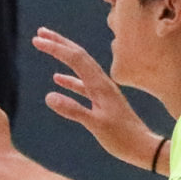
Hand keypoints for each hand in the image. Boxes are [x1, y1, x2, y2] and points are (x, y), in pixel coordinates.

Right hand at [35, 28, 161, 169]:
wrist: (143, 147)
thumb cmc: (122, 138)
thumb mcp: (96, 125)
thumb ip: (73, 110)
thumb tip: (48, 96)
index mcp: (100, 85)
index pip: (75, 59)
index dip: (55, 48)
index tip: (37, 40)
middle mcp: (102, 83)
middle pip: (79, 56)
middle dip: (59, 43)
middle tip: (40, 32)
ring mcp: (102, 92)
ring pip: (80, 67)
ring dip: (63, 56)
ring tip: (48, 47)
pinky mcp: (101, 101)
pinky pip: (82, 84)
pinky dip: (69, 78)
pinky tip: (57, 79)